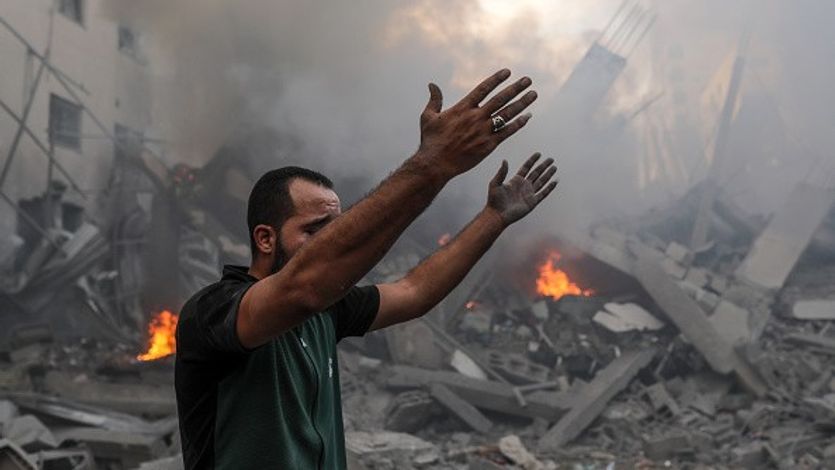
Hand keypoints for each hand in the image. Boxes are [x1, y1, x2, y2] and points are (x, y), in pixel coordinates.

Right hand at [416, 69, 537, 178]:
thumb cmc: (431, 141)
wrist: (436, 164)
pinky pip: (507, 132)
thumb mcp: (428, 117)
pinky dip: (518, 124)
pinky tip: (528, 117)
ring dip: (522, 103)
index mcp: (463, 108)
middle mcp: (476, 117)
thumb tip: (432, 84)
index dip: (496, 79)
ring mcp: (484, 131)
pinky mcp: (489, 145)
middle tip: (528, 80)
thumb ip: (434, 100)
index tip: (508, 72)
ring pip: (507, 114)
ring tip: (533, 95)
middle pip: (500, 99)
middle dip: (516, 88)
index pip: (483, 89)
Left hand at [486, 153, 557, 225]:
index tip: (538, 154)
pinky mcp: (532, 202)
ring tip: (554, 167)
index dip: (532, 160)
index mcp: (515, 180)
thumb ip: (501, 172)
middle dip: (543, 166)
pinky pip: (543, 193)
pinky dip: (549, 188)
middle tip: (551, 159)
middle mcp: (523, 186)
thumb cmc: (494, 200)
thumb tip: (505, 160)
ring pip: (541, 181)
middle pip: (536, 173)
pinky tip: (554, 182)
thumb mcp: (495, 183)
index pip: (526, 167)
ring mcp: (529, 194)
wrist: (497, 215)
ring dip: (548, 175)